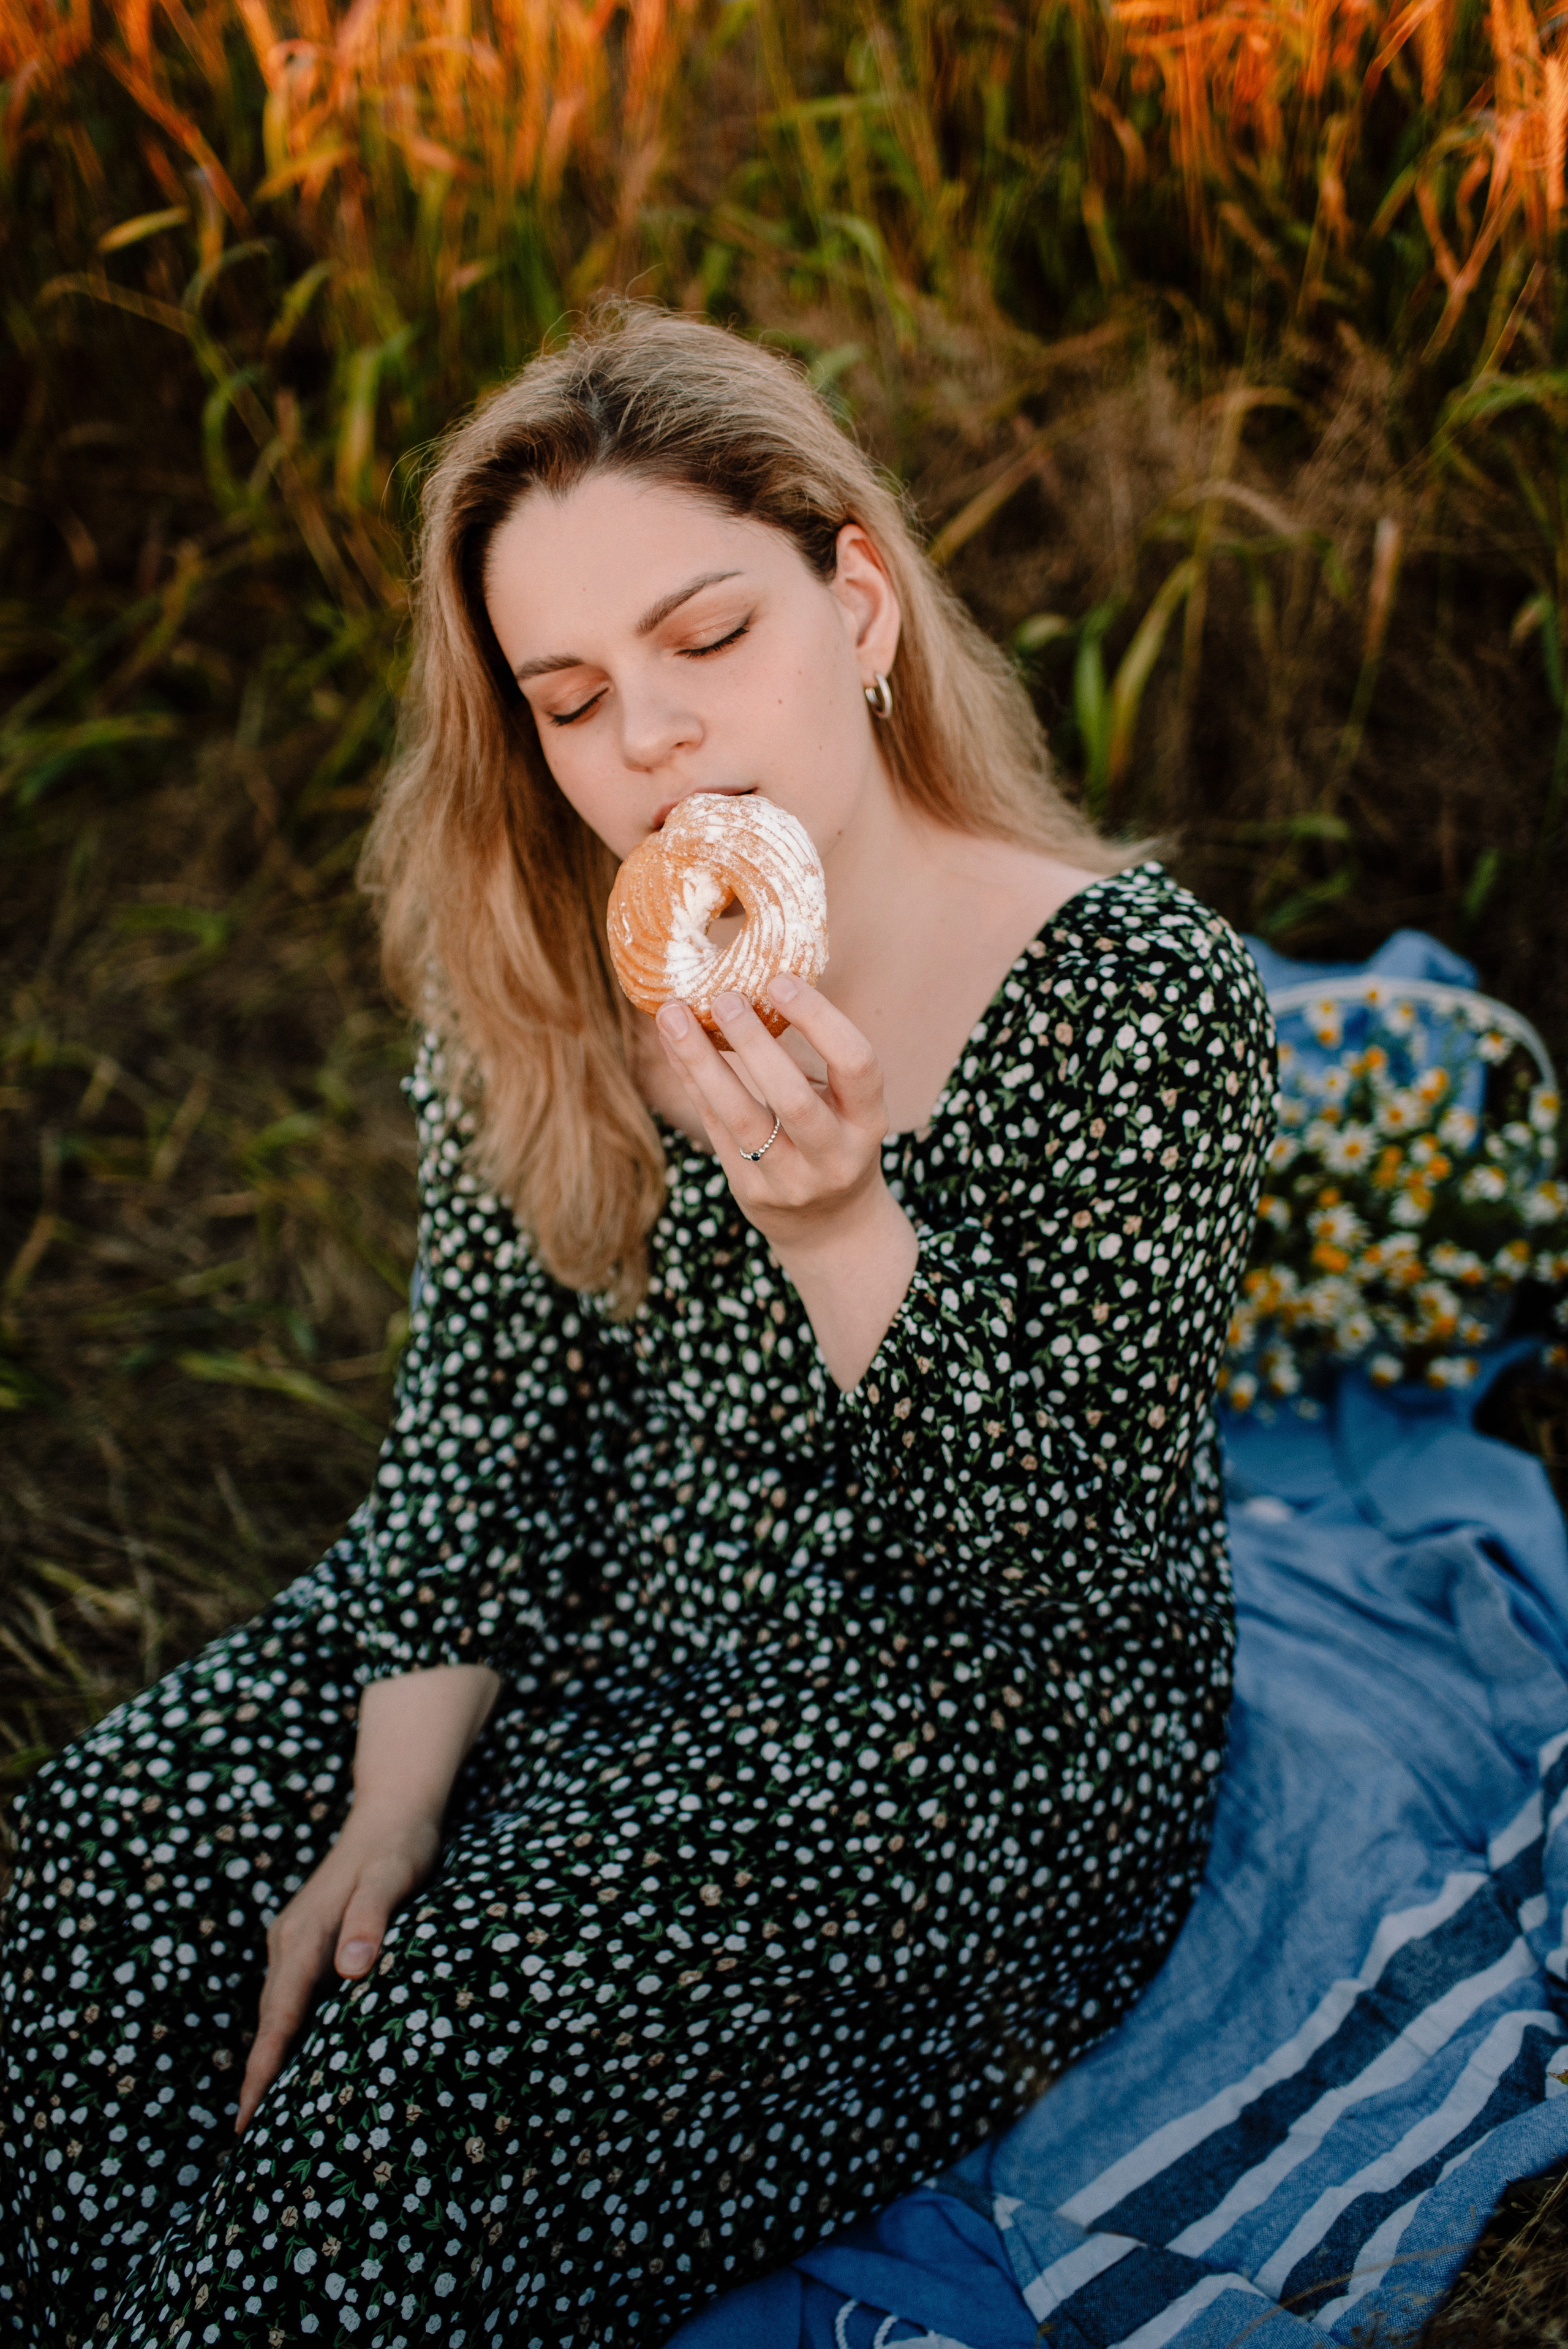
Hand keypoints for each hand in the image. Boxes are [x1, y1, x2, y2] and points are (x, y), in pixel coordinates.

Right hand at [235, 1804, 439, 2133]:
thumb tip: (352, 1969)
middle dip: (259, 2074)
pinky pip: (292, 1993)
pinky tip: (294, 2054)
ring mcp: (295, 1939)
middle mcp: (290, 1940)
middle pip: (270, 2018)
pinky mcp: (308, 1938)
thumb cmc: (400, 1848)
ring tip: (265, 2113)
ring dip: (270, 2054)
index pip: (280, 2013)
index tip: (248, 2117)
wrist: (392, 1812)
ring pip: (277, 2007)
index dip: (264, 2066)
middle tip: (249, 2138)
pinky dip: (287, 2027)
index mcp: (306, 1934)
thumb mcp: (393, 1876)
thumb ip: (373, 1918)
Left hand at [655, 974, 887, 1246]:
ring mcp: (790, 1180)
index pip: (856, 1064)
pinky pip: (714, 1127)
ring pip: (740, 1117)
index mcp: (868, 1121)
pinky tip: (672, 1044)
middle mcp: (834, 1155)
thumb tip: (753, 981)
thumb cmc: (834, 1139)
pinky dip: (692, 1080)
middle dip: (754, 1043)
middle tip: (724, 997)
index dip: (820, 1019)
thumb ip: (811, 1058)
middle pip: (792, 1098)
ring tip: (673, 1014)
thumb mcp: (845, 1105)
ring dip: (702, 1061)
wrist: (830, 1226)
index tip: (779, 982)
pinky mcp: (750, 1191)